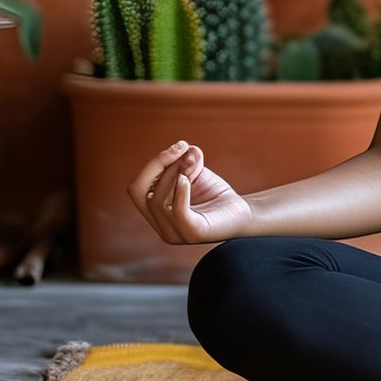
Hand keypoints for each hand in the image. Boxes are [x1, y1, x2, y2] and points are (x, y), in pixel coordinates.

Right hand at [126, 141, 254, 244]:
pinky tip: (187, 178)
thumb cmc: (215, 194)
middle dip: (159, 166)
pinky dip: (180, 191)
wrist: (243, 212)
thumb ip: (186, 160)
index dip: (153, 164)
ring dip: (174, 174)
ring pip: (156, 200)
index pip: (137, 188)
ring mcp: (174, 233)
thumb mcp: (195, 172)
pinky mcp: (192, 233)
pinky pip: (177, 211)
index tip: (179, 146)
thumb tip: (185, 149)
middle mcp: (161, 227)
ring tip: (193, 163)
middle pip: (139, 192)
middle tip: (184, 151)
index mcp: (155, 214)